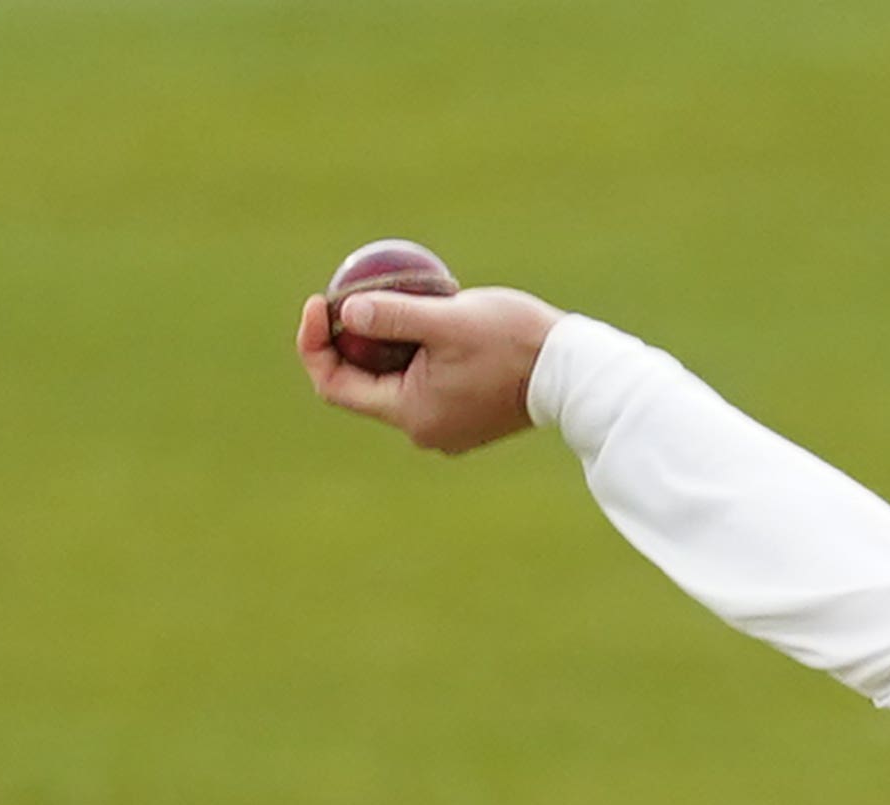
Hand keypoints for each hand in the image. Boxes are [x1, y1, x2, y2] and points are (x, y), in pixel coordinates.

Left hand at [296, 281, 559, 455]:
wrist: (573, 372)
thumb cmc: (514, 343)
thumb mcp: (447, 320)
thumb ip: (392, 316)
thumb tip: (343, 311)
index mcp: (411, 414)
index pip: (336, 385)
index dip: (316, 343)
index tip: (322, 301)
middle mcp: (424, 429)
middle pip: (362, 382)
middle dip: (349, 338)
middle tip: (351, 291)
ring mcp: (447, 425)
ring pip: (393, 380)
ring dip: (384, 342)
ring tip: (393, 298)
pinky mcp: (466, 414)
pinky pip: (423, 381)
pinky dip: (413, 352)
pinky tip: (425, 317)